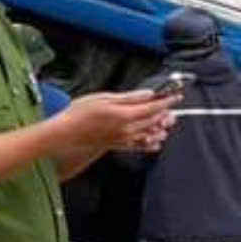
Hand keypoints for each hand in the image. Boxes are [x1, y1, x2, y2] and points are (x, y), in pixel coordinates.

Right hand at [59, 88, 175, 156]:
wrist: (66, 133)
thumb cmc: (80, 114)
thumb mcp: (104, 98)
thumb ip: (129, 97)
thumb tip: (147, 94)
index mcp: (126, 115)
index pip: (153, 107)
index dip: (167, 101)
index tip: (176, 96)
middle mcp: (128, 129)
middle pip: (154, 121)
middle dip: (165, 114)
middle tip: (173, 109)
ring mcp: (124, 139)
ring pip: (150, 134)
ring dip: (161, 128)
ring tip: (167, 123)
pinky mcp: (119, 145)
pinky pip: (140, 146)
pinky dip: (151, 144)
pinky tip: (156, 142)